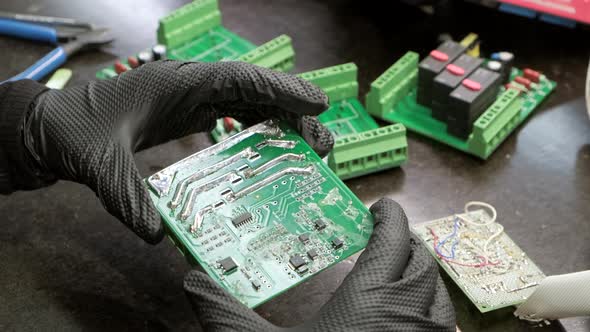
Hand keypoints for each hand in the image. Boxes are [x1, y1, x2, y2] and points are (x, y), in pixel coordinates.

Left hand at [12, 61, 332, 243]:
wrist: (53, 127)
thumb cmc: (74, 131)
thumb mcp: (98, 163)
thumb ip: (126, 196)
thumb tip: (157, 235)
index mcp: (175, 82)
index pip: (239, 79)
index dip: (282, 90)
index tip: (318, 103)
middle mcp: (191, 85)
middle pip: (254, 89)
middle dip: (292, 110)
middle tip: (322, 140)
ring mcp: (192, 98)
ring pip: (248, 101)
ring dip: (281, 120)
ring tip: (309, 147)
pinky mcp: (190, 113)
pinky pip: (235, 114)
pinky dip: (260, 128)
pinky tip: (275, 149)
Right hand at [184, 198, 455, 330]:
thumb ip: (223, 313)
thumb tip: (191, 282)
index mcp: (372, 300)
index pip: (392, 240)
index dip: (389, 217)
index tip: (379, 208)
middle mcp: (411, 317)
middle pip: (422, 262)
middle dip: (406, 242)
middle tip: (385, 236)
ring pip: (439, 296)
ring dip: (422, 276)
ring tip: (399, 271)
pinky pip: (444, 329)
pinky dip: (431, 312)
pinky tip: (410, 320)